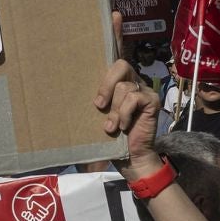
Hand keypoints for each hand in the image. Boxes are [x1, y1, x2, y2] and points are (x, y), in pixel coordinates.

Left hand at [95, 59, 160, 177]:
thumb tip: (66, 90)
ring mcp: (146, 91)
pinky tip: (125, 126)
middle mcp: (136, 83)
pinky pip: (134, 98)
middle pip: (121, 66)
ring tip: (112, 127)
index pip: (115, 64)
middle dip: (106, 85)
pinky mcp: (153, 100)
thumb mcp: (100, 115)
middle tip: (99, 106)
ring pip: (124, 88)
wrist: (131, 157)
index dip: (105, 74)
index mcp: (123, 82)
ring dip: (115, 110)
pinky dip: (125, 113)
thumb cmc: (112, 137)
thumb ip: (96, 100)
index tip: (96, 99)